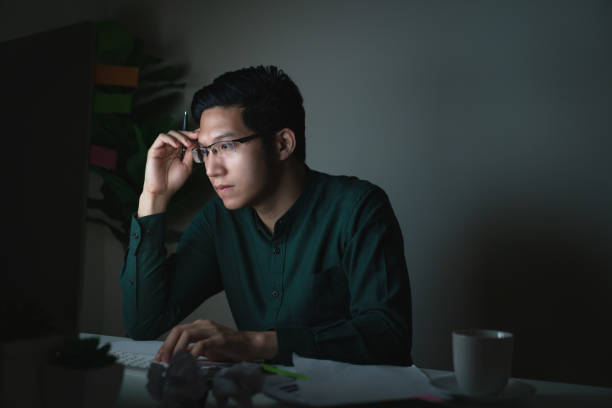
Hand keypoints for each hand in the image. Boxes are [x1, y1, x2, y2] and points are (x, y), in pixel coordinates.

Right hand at [139, 129, 199, 214]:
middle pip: (178, 134)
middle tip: (196, 136)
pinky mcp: (154, 150)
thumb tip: (196, 142)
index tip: (201, 135)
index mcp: (177, 151)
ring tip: (188, 143)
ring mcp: (161, 148)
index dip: (192, 135)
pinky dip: (170, 139)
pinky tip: (177, 145)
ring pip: (171, 134)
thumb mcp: (187, 165)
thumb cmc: (174, 181)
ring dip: (180, 136)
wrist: (162, 191)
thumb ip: (190, 154)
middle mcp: (169, 148)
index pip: (185, 139)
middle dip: (188, 134)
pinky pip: (161, 138)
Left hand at [154, 319, 277, 362]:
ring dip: (177, 349)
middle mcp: (204, 325)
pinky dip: (193, 353)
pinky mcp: (220, 339)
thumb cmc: (229, 347)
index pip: (177, 331)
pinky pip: (202, 344)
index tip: (159, 357)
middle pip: (179, 330)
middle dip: (167, 346)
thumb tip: (175, 357)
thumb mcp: (206, 348)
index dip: (165, 344)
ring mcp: (212, 330)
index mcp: (200, 326)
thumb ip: (192, 349)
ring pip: (187, 334)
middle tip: (163, 360)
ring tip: (173, 361)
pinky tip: (189, 361)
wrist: (249, 345)